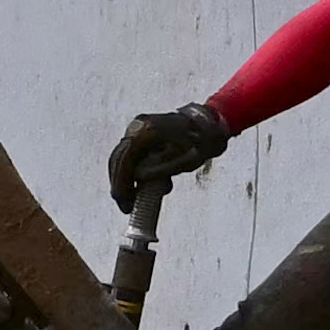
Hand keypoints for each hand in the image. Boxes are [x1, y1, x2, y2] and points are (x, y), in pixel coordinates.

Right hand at [104, 99, 224, 218]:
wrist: (211, 123)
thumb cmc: (203, 139)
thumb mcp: (186, 160)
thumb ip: (160, 169)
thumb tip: (138, 179)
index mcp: (147, 131)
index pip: (124, 158)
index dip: (121, 182)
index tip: (124, 202)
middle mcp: (138, 127)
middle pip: (118, 159)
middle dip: (121, 184)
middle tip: (127, 206)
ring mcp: (138, 129)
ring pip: (123, 158)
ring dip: (127, 180)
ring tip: (137, 198)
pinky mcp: (142, 135)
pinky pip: (132, 156)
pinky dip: (135, 172)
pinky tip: (148, 185)